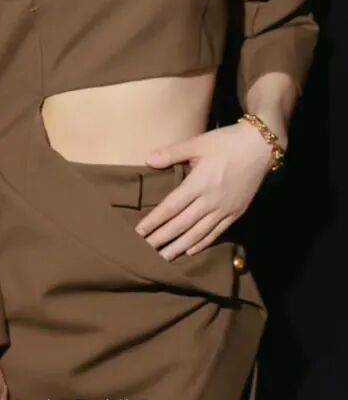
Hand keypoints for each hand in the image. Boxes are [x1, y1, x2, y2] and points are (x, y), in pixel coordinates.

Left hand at [133, 121, 273, 260]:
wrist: (260, 147)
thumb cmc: (226, 142)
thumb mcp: (198, 142)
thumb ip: (172, 153)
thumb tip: (148, 159)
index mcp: (199, 183)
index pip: (171, 207)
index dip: (154, 221)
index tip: (139, 232)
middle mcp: (210, 200)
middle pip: (181, 225)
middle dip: (161, 239)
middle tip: (144, 251)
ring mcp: (224, 209)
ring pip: (198, 234)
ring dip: (179, 247)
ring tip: (163, 257)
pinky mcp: (236, 213)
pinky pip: (216, 233)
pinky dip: (201, 243)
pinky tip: (190, 250)